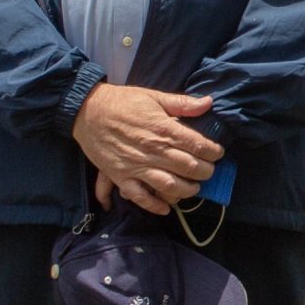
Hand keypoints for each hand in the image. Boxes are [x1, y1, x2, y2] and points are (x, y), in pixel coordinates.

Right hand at [73, 83, 220, 214]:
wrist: (87, 112)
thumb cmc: (123, 102)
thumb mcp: (154, 97)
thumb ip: (182, 103)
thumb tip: (208, 102)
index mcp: (164, 129)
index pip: (199, 146)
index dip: (213, 152)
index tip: (217, 153)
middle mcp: (153, 150)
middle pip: (189, 168)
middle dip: (205, 172)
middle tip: (209, 171)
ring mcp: (137, 165)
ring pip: (169, 185)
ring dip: (186, 190)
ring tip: (193, 188)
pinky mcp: (121, 176)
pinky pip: (139, 196)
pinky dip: (154, 205)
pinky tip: (166, 208)